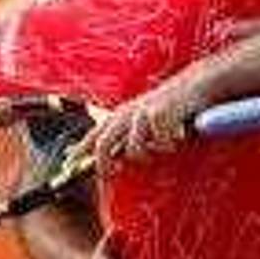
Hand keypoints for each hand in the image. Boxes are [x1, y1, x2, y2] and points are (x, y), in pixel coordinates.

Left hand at [84, 75, 205, 170]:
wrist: (193, 84)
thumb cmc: (167, 107)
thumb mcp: (141, 121)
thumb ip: (124, 138)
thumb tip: (107, 158)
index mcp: (119, 117)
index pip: (92, 137)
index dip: (78, 153)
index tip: (66, 166)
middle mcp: (126, 114)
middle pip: (103, 145)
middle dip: (104, 164)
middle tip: (112, 174)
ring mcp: (142, 113)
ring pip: (135, 149)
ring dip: (147, 154)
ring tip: (163, 147)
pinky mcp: (160, 113)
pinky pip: (160, 142)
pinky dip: (169, 145)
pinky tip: (177, 136)